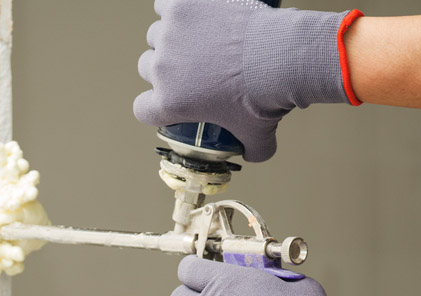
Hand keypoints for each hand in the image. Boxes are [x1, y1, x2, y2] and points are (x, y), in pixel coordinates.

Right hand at [134, 0, 362, 161]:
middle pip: (147, 67)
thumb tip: (253, 154)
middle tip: (190, 68)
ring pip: (156, 35)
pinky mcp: (182, 6)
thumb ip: (252, 149)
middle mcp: (162, 69)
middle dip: (164, 69)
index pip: (141, 109)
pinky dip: (173, 8)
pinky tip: (191, 13)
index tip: (167, 100)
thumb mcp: (257, 135)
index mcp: (170, 103)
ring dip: (169, 39)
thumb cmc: (265, 98)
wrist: (279, 57)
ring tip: (194, 39)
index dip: (153, 107)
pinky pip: (164, 5)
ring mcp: (170, 34)